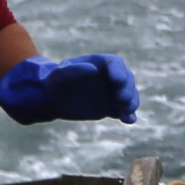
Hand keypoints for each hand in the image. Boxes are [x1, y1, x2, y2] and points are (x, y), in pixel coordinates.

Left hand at [0, 53, 141, 125]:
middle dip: (127, 89)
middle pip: (127, 79)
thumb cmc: (56, 81)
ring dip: (131, 103)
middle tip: (122, 99)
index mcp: (99, 63)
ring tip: (126, 111)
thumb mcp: (60, 73)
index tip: (117, 81)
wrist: (53, 99)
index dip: (118, 71)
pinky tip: (129, 120)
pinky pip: (123, 110)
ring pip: (129, 95)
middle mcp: (110, 76)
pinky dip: (128, 115)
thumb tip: (93, 69)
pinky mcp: (111, 107)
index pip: (115, 63)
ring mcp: (112, 92)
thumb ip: (74, 70)